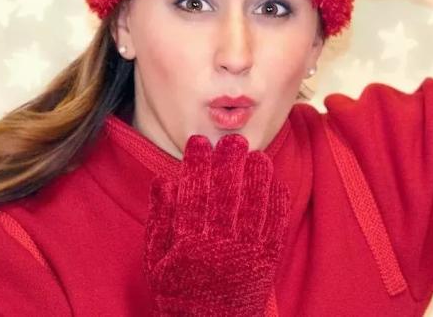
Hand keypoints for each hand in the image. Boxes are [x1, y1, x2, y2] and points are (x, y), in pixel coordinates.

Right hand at [143, 133, 289, 315]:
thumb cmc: (179, 291)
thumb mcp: (157, 260)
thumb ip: (160, 219)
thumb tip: (164, 180)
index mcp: (187, 244)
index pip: (192, 195)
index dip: (196, 165)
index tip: (198, 141)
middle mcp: (218, 247)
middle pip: (226, 196)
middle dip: (229, 164)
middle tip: (232, 140)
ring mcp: (245, 254)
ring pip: (253, 207)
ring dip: (256, 178)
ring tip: (257, 155)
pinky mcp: (266, 261)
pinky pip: (273, 226)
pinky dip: (276, 202)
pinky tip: (275, 182)